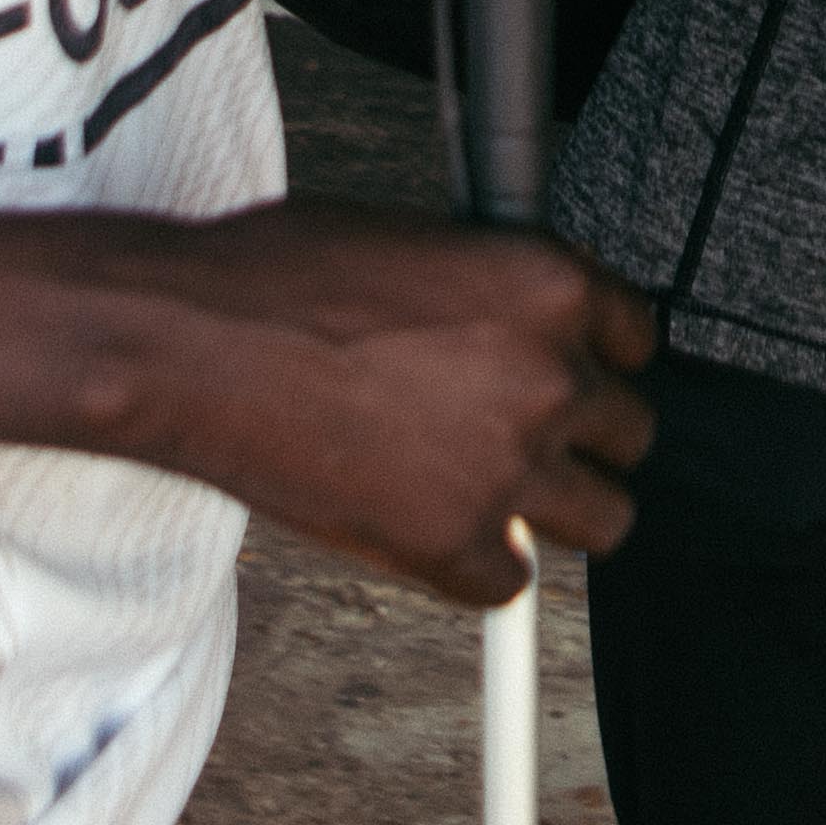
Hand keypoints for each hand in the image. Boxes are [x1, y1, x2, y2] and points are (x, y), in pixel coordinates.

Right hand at [96, 202, 655, 607]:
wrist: (188, 344)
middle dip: (583, 440)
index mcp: (549, 285)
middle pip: (632, 434)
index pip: (637, 339)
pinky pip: (508, 582)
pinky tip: (432, 536)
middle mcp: (551, 376)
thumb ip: (492, 292)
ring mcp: (509, 467)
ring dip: (557, 512)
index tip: (573, 376)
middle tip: (529, 441)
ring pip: (604, 520)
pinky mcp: (455, 543)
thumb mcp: (418, 242)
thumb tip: (512, 325)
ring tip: (501, 499)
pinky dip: (475, 568)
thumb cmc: (277, 278)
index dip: (597, 361)